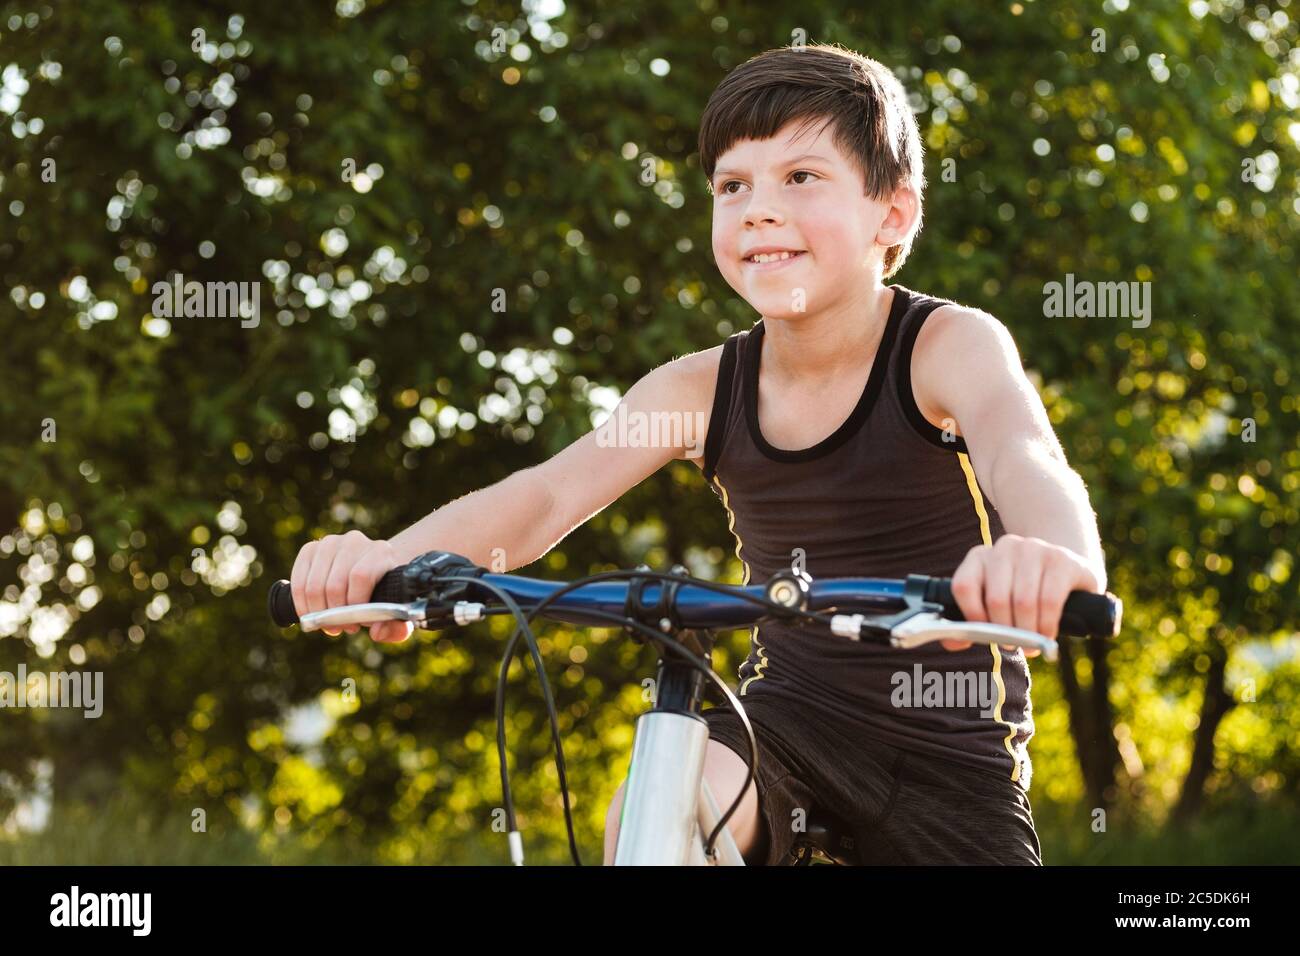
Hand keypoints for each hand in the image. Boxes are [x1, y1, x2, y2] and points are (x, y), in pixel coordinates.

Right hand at [289, 530, 413, 642]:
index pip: (360, 576)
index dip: (354, 605)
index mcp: (380, 552)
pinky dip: (301, 604)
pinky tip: (311, 614)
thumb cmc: (384, 593)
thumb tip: (375, 632)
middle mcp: (354, 541)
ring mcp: (330, 543)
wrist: (371, 569)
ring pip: (314, 586)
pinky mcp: (310, 549)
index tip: (357, 624)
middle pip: (334, 584)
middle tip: (340, 628)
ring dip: (317, 612)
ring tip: (328, 623)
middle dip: (334, 615)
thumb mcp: (397, 612)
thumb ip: (397, 628)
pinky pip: (297, 582)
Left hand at [941, 534, 1102, 656]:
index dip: (972, 616)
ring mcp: (1034, 549)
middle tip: (1012, 644)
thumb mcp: (995, 603)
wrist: (1069, 574)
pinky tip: (1047, 634)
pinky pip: (1049, 601)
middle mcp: (1004, 547)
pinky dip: (1047, 625)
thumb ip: (971, 621)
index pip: (963, 586)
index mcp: (979, 556)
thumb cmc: (1024, 593)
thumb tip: (954, 642)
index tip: (985, 634)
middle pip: (996, 599)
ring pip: (1023, 602)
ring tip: (1031, 643)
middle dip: (1005, 630)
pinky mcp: (1061, 560)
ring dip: (1027, 632)